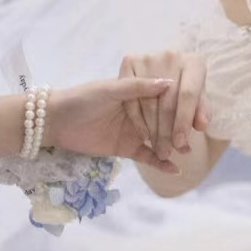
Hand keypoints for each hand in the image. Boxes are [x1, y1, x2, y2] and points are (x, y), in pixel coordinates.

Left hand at [46, 76, 183, 172]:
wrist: (55, 122)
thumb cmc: (81, 99)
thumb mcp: (110, 89)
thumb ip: (138, 87)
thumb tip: (170, 82)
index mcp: (138, 93)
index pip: (164, 98)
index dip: (180, 103)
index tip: (196, 108)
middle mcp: (140, 111)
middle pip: (166, 119)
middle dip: (180, 127)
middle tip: (195, 133)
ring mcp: (136, 131)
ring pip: (160, 138)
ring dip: (174, 145)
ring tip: (188, 151)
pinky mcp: (128, 149)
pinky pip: (148, 156)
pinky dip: (161, 163)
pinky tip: (174, 168)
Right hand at [118, 51, 211, 162]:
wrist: (165, 72)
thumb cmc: (186, 90)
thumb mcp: (197, 101)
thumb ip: (200, 112)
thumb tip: (201, 125)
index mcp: (194, 63)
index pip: (189, 96)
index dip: (183, 122)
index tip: (181, 145)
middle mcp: (172, 56)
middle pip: (168, 101)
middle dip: (167, 132)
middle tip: (167, 152)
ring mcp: (149, 57)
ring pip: (150, 102)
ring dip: (153, 130)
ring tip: (159, 150)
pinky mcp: (130, 61)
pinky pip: (132, 97)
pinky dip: (138, 120)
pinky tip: (145, 136)